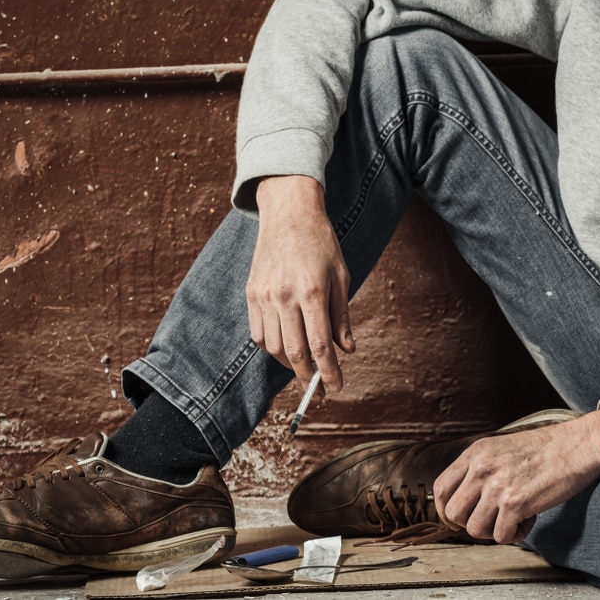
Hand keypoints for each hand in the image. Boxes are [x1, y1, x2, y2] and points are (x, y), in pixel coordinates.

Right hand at [246, 175, 355, 393]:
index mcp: (311, 290)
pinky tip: (286, 346)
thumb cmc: (320, 242)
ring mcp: (263, 295)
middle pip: (294, 353)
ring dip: (290, 363)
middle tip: (320, 388)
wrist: (288, 212)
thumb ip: (342, 316)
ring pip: (274, 347)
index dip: (329, 371)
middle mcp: (283, 295)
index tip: (337, 387)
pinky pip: (259, 333)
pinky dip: (272, 347)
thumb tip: (348, 350)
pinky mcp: (251, 293)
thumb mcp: (341, 275)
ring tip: (305, 365)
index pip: (320, 344)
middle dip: (309, 377)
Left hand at [433, 410, 599, 543]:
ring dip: (493, 531)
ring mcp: (497, 485)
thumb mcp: (502, 448)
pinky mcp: (515, 503)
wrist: (576, 446)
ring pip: (474, 529)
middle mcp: (481, 468)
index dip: (445, 510)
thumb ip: (481, 468)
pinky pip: (501, 536)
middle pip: (453, 513)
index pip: (441, 487)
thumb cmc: (545, 449)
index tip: (457, 520)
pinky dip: (515, 535)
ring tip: (513, 518)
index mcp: (476, 453)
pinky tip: (529, 519)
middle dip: (470, 524)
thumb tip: (466, 498)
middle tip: (491, 520)